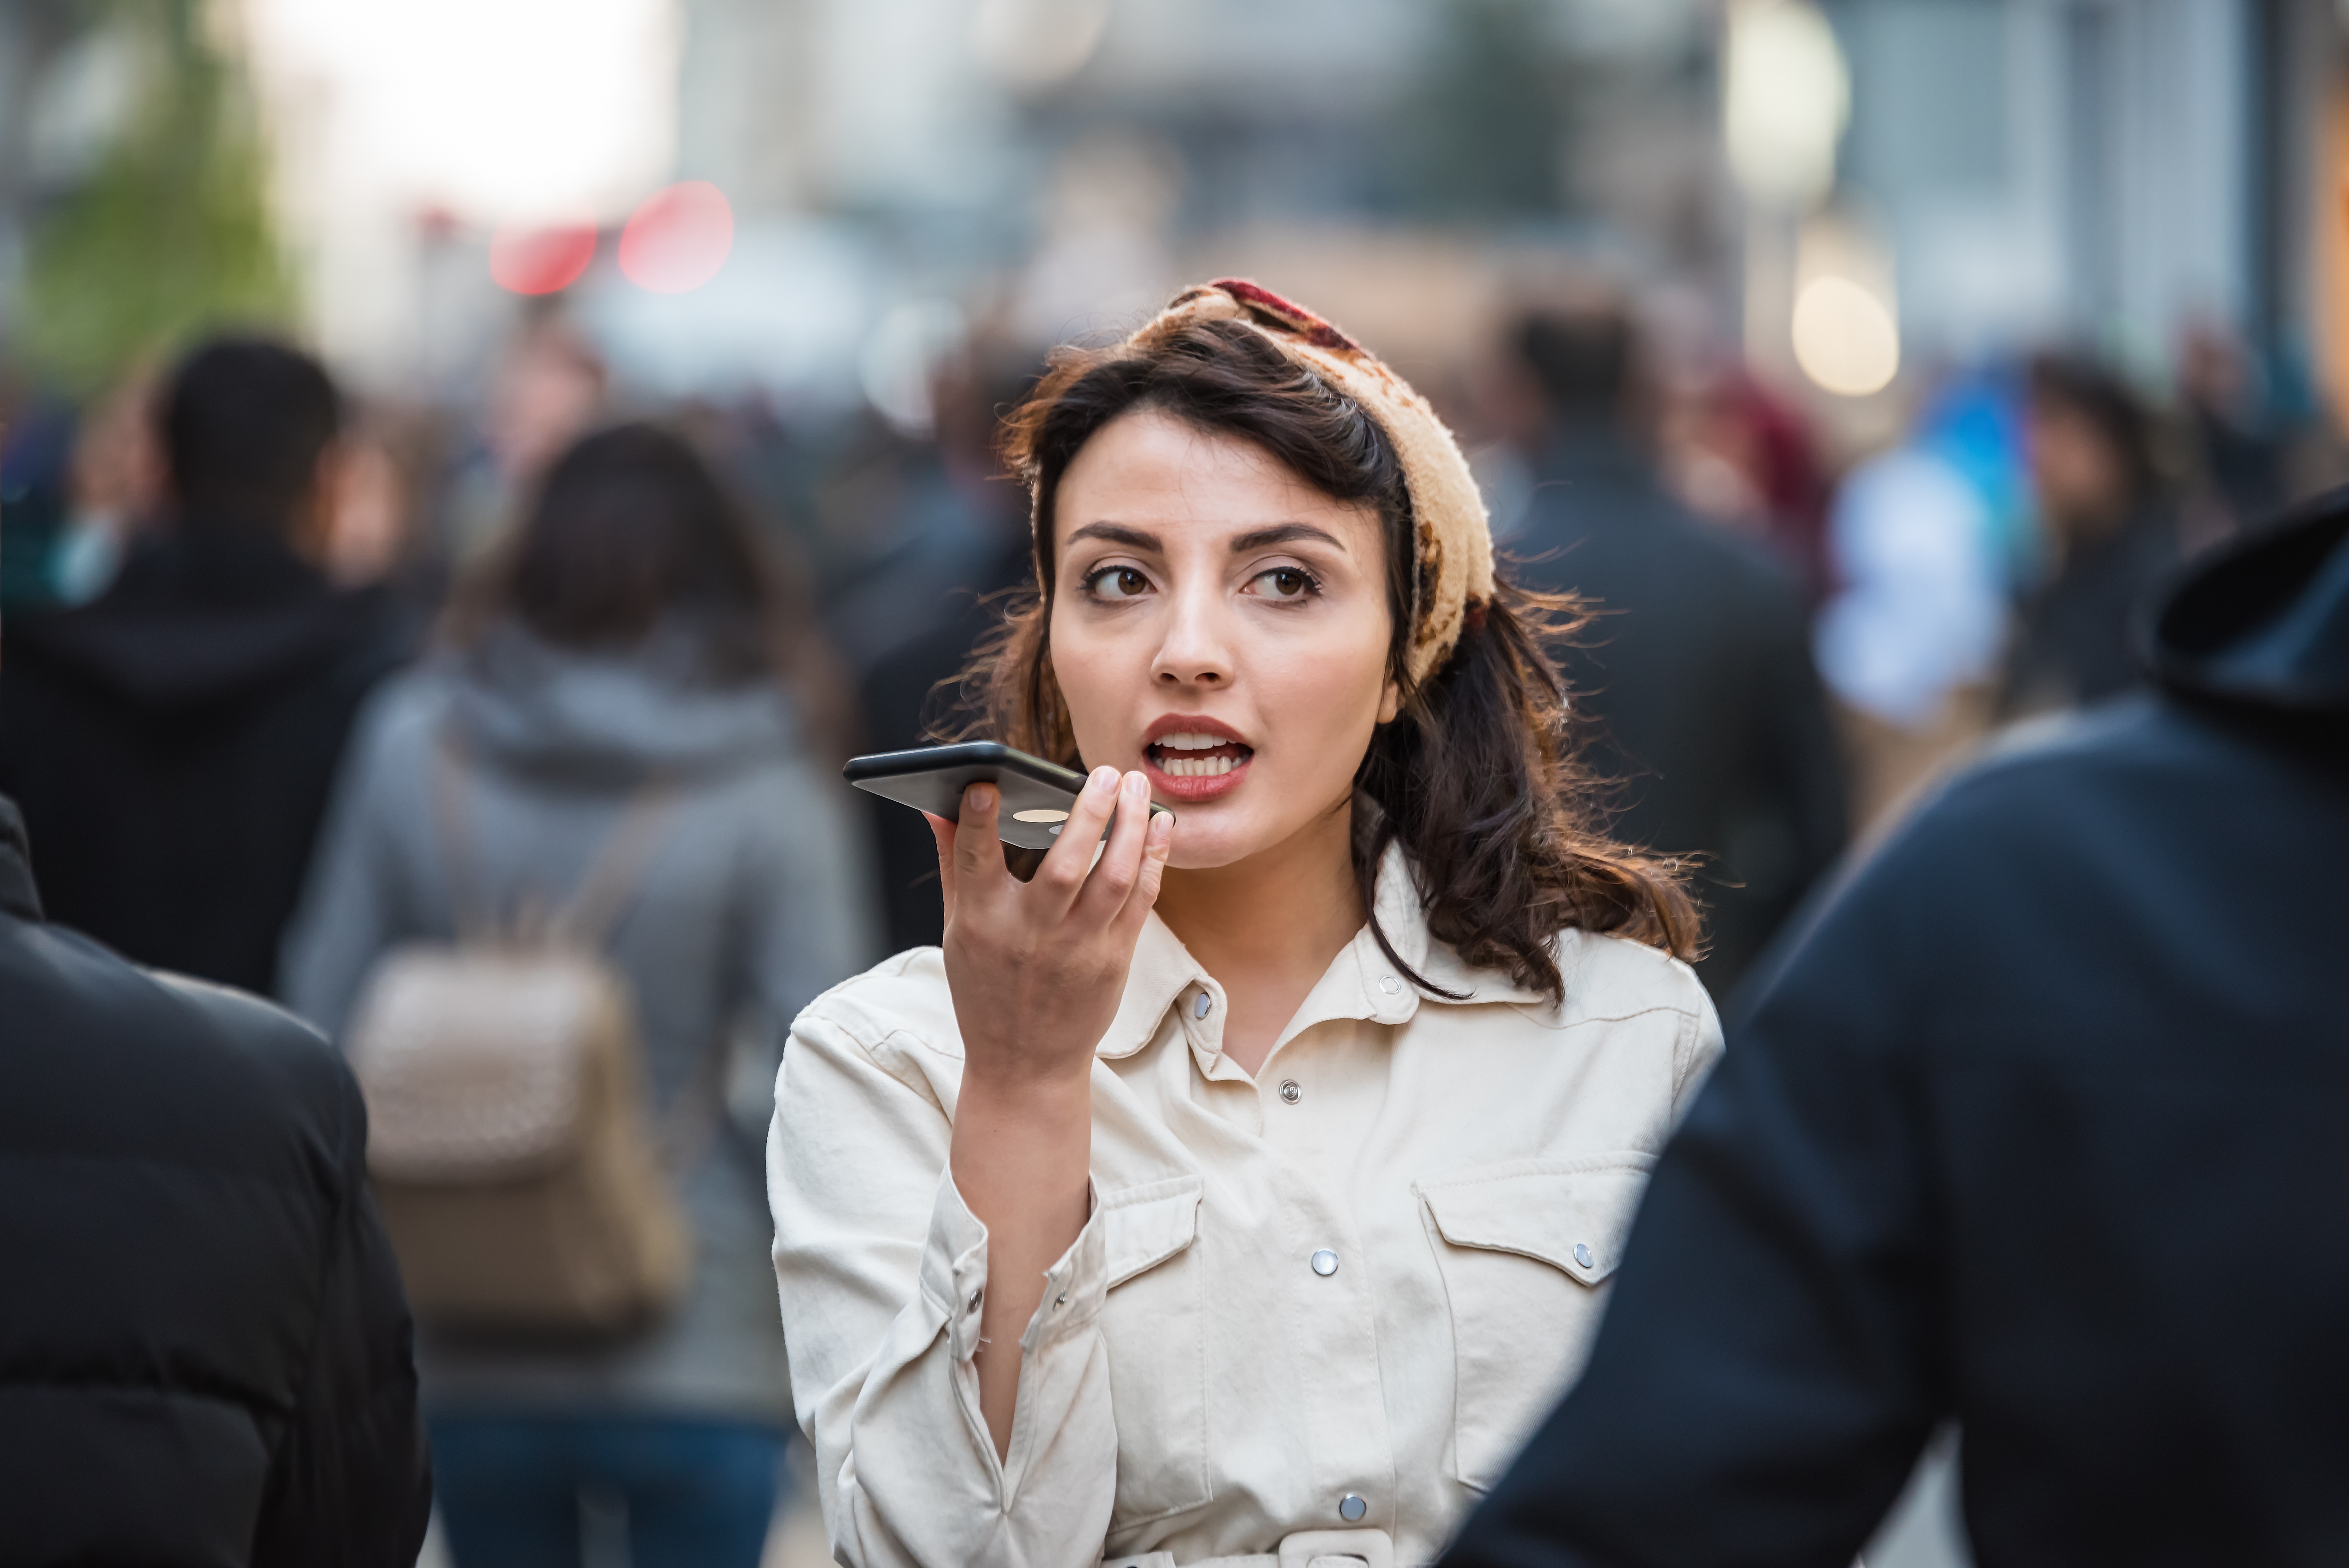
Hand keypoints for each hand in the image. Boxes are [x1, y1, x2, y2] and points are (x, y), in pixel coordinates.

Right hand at [926, 766, 1172, 1095]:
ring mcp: (1078, 949)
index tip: (985, 781)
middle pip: (1065, 864)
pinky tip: (1158, 826)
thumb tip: (937, 806)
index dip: (978, 821)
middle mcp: (1032, 934)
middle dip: (1089, 811)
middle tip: (1107, 772)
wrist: (1026, 1063)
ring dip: (1132, 826)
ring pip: (1114, 877)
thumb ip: (953, 864)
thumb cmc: (986, 989)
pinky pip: (1140, 900)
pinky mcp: (1114, 960)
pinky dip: (1153, 859)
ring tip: (1139, 785)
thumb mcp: (956, 931)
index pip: (976, 861)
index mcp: (983, 923)